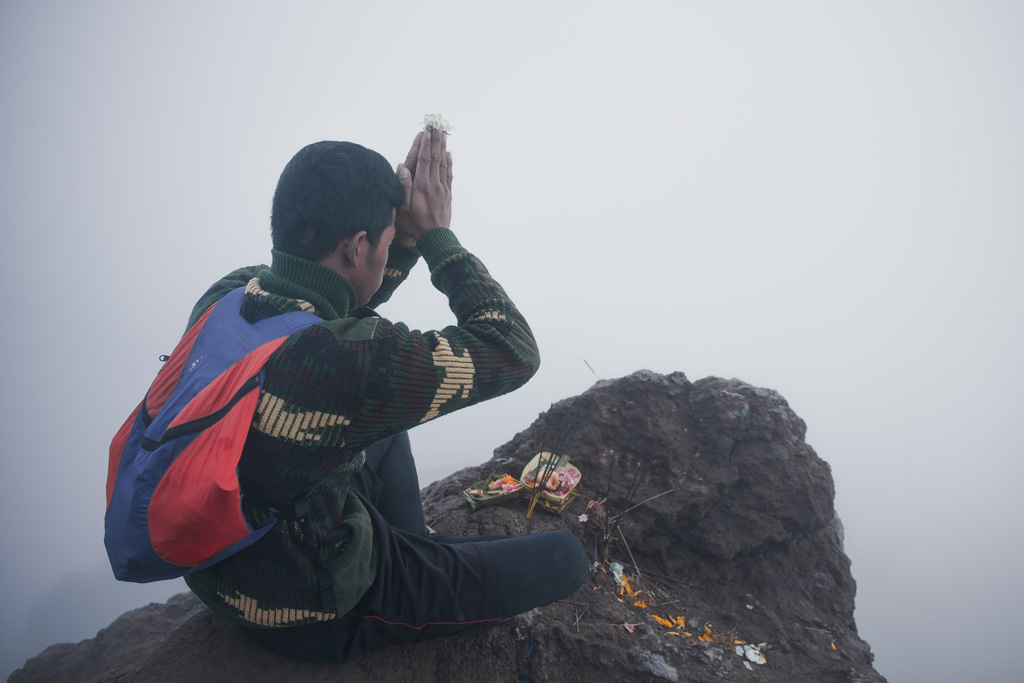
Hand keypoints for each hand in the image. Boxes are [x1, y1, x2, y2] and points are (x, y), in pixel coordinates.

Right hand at [394, 128, 451, 247]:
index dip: (424, 144)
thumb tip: (402, 167)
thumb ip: (404, 186)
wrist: (434, 238)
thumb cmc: (415, 225)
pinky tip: (449, 154)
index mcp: (422, 185)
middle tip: (436, 125)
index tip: (426, 131)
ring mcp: (442, 189)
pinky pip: (449, 175)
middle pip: (435, 157)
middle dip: (435, 140)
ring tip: (443, 134)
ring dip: (442, 147)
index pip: (423, 159)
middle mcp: (434, 184)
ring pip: (443, 163)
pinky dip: (449, 163)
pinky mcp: (447, 194)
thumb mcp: (404, 208)